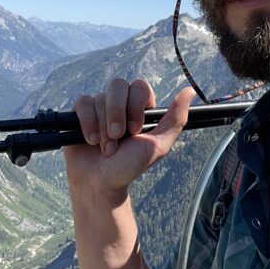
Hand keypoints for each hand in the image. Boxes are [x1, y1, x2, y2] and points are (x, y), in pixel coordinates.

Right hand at [65, 79, 194, 197]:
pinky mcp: (80, 113)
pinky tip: (89, 140)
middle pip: (118, 85)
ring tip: (105, 148)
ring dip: (102, 128)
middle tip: (118, 137)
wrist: (100, 183)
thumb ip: (175, 120)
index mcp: (139, 108)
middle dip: (117, 114)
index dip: (135, 106)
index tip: (135, 130)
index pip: (140, 87)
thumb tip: (189, 91)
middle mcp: (119, 103)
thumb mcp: (157, 146)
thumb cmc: (129, 167)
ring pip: (99, 98)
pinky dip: (87, 123)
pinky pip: (82, 103)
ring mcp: (99, 107)